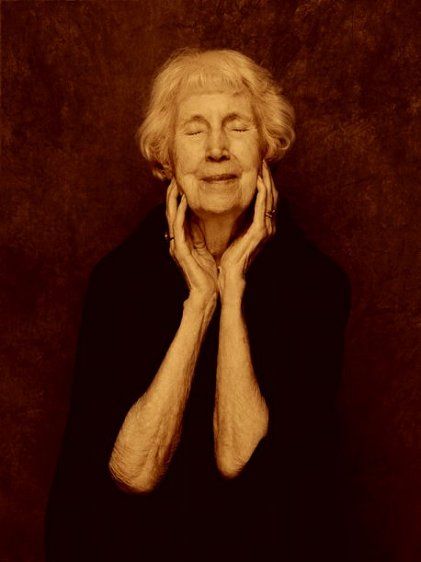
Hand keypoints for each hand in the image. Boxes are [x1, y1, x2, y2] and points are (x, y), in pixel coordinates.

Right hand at [166, 179, 218, 305]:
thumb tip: (208, 222)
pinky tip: (184, 201)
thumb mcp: (205, 250)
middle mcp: (177, 240)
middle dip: (173, 194)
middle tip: (176, 175)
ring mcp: (177, 244)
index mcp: (183, 239)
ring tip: (176, 183)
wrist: (207, 293)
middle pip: (172, 211)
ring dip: (174, 199)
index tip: (184, 180)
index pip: (179, 213)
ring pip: (172, 216)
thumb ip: (202, 236)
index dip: (179, 197)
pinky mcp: (181, 250)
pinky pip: (179, 227)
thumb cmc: (208, 274)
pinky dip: (180, 213)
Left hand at [218, 161, 277, 300]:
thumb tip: (230, 206)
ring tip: (263, 164)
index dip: (264, 182)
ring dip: (267, 180)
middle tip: (264, 159)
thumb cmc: (229, 258)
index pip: (266, 199)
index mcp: (262, 226)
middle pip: (271, 195)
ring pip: (270, 198)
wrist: (230, 276)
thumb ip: (237, 221)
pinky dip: (262, 192)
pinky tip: (259, 180)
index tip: (258, 166)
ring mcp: (266, 229)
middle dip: (268, 176)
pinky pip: (263, 207)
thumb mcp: (234, 234)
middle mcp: (268, 226)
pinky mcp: (261, 231)